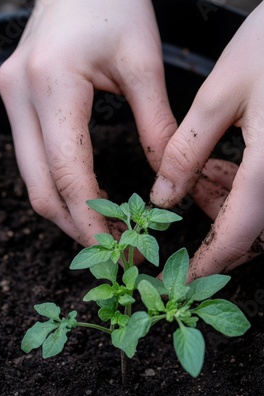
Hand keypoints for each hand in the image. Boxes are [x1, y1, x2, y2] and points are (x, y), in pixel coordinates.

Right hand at [0, 0, 175, 246]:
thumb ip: (157, 125)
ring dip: (66, 211)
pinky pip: (33, 161)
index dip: (92, 219)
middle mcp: (19, 95)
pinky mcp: (15, 102)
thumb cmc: (112, 3)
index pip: (68, 173)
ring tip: (103, 229)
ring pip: (32, 180)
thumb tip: (166, 182)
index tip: (118, 248)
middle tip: (111, 250)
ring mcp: (11, 99)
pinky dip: (59, 187)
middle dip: (75, 226)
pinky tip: (86, 197)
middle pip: (40, 187)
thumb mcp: (143, 62)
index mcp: (51, 84)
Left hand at [150, 1, 263, 278]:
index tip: (183, 279)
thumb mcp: (220, 95)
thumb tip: (162, 196)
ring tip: (199, 174)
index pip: (236, 236)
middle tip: (184, 201)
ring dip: (224, 205)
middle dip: (213, 229)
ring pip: (258, 214)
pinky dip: (240, 188)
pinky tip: (221, 164)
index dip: (207, 263)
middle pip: (250, 232)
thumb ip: (187, 151)